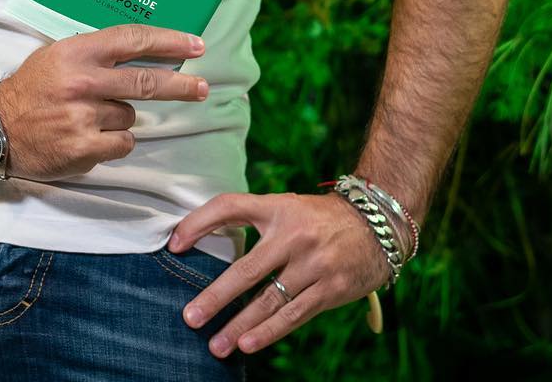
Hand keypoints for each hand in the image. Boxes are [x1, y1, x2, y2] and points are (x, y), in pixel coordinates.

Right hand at [0, 23, 207, 181]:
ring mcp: (84, 117)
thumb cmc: (31, 88)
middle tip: (202, 88)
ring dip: (119, 118)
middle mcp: (84, 82)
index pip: (133, 40)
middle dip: (181, 85)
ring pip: (130, 117)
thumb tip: (141, 50)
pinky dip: (112, 143)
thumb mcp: (58, 55)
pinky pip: (121, 144)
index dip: (169, 41)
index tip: (195, 44)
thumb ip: (95, 52)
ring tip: (89, 118)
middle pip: (146, 81)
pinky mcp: (84, 148)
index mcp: (77, 52)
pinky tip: (88, 137)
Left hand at [168, 191, 390, 357]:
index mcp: (277, 207)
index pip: (229, 207)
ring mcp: (313, 264)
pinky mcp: (331, 289)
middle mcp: (293, 235)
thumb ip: (254, 219)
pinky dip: (269, 331)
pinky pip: (294, 314)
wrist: (377, 223)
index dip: (199, 222)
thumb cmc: (319, 218)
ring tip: (215, 344)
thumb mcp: (286, 206)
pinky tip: (248, 343)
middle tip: (191, 317)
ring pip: (269, 300)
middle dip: (216, 296)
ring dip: (240, 325)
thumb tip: (207, 237)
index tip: (174, 243)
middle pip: (246, 269)